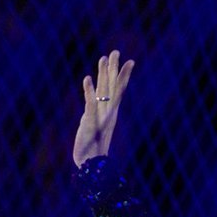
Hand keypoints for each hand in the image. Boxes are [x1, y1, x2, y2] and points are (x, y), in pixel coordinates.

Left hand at [72, 50, 133, 167]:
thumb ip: (95, 111)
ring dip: (103, 75)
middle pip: (113, 87)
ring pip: (104, 92)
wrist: (91, 164)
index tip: (129, 60)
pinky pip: (90, 105)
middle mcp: (108, 113)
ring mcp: (100, 117)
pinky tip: (87, 79)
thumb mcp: (94, 124)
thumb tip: (94, 99)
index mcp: (111, 113)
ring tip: (103, 59)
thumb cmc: (92, 145)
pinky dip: (89, 92)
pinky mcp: (90, 123)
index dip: (123, 76)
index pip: (119, 91)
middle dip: (114, 69)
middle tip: (115, 52)